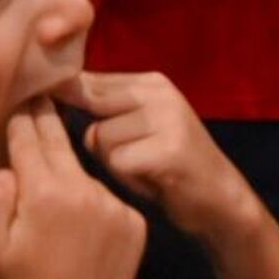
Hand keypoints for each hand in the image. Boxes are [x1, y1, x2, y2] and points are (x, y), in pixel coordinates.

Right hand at [0, 98, 144, 278]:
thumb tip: (4, 170)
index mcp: (44, 191)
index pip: (29, 140)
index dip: (23, 118)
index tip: (23, 98)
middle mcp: (83, 189)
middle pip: (61, 145)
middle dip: (48, 121)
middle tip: (43, 98)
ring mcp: (113, 204)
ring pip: (83, 176)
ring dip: (69, 176)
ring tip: (56, 193)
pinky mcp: (134, 222)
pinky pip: (107, 201)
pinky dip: (93, 205)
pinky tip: (81, 228)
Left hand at [56, 71, 259, 242]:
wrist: (220, 199)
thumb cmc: (169, 165)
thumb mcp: (141, 125)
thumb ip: (108, 107)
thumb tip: (58, 91)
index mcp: (151, 82)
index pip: (91, 79)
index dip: (70, 98)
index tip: (60, 114)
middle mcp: (160, 92)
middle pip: (91, 105)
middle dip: (97, 136)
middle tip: (129, 156)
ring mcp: (167, 118)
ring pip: (100, 137)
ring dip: (113, 162)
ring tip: (143, 169)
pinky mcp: (169, 149)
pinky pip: (118, 162)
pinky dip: (128, 178)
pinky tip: (152, 182)